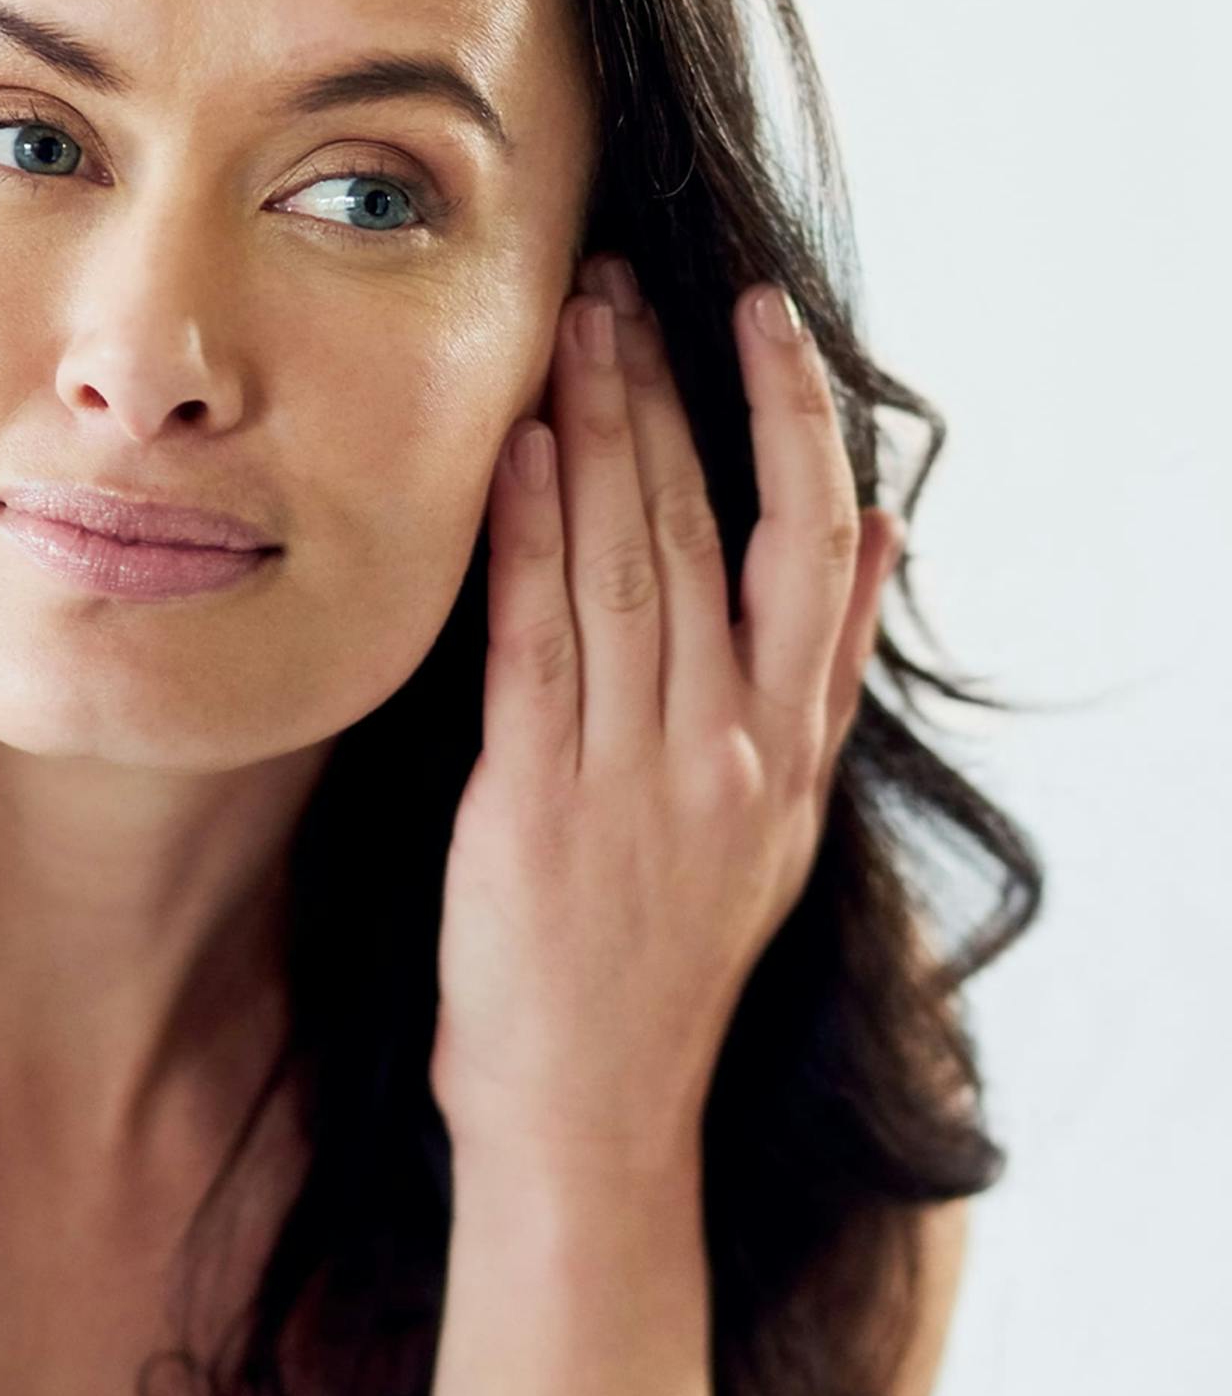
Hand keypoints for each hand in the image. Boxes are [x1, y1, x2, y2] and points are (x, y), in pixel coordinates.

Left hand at [428, 256, 903, 1179]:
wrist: (590, 1112)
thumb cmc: (663, 962)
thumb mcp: (777, 823)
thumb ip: (820, 676)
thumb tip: (883, 534)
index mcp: (788, 748)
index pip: (815, 545)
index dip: (794, 420)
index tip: (763, 320)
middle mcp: (728, 747)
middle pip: (708, 527)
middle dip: (666, 392)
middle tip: (625, 283)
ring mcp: (636, 771)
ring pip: (627, 562)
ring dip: (596, 433)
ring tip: (573, 325)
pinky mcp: (539, 798)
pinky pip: (539, 640)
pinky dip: (527, 537)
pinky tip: (512, 452)